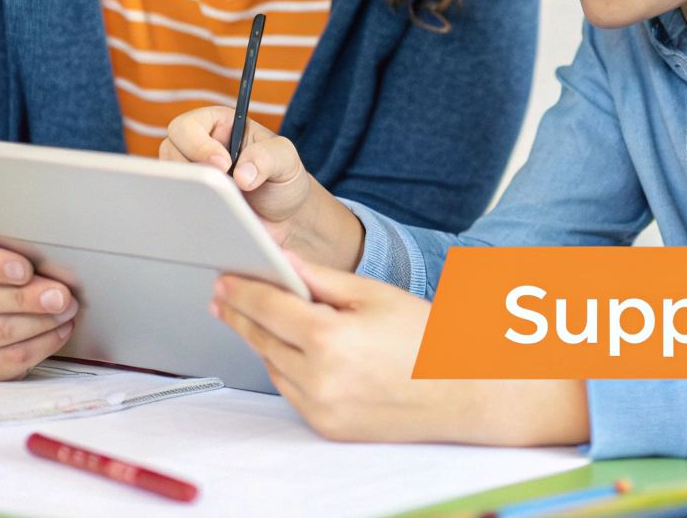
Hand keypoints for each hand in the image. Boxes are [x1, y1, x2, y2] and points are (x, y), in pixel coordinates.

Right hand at [160, 107, 314, 237]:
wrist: (285, 220)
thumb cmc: (284, 181)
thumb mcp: (286, 161)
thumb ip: (268, 158)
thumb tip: (242, 175)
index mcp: (220, 126)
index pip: (189, 126)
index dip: (199, 144)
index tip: (223, 164)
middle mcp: (199, 148)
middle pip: (169, 149)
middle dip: (193, 168)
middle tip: (222, 185)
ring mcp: (193, 176)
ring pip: (169, 177)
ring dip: (192, 190)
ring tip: (225, 200)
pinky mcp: (190, 202)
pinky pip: (175, 203)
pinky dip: (189, 208)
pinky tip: (214, 214)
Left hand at [212, 253, 589, 446]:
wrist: (463, 391)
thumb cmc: (425, 338)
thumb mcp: (374, 294)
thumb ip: (322, 278)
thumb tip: (283, 258)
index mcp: (329, 338)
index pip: (267, 307)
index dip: (241, 289)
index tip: (224, 278)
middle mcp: (318, 378)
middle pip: (261, 339)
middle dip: (240, 313)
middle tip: (224, 295)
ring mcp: (321, 408)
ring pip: (272, 366)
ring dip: (262, 341)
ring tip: (256, 317)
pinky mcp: (327, 427)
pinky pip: (291, 391)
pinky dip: (286, 368)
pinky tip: (291, 349)